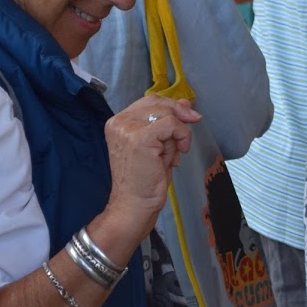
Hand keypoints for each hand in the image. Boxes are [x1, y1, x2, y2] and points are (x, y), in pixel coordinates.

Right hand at [101, 96, 200, 238]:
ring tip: (172, 154)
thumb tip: (185, 103)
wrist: (133, 205)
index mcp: (118, 123)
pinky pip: (172, 124)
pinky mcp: (140, 138)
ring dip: (178, 133)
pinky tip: (177, 154)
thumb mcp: (159, 144)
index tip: (188, 119)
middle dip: (179, 118)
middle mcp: (119, 122)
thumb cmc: (144, 180)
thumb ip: (168, 122)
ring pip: (167, 113)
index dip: (172, 108)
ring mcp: (127, 129)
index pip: (149, 101)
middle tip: (184, 140)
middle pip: (158, 102)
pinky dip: (181, 137)